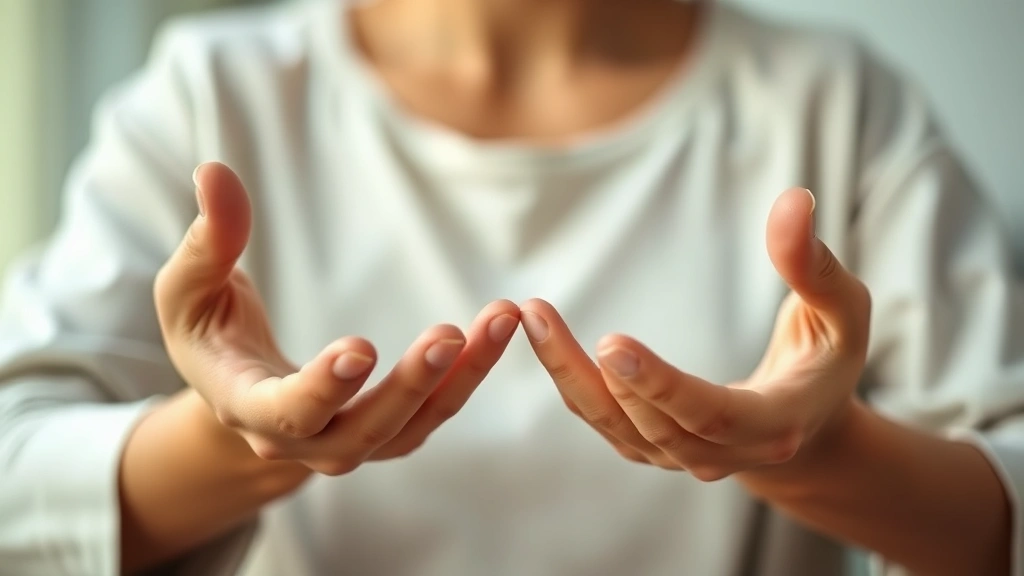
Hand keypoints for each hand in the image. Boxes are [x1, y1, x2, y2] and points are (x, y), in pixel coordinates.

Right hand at [155, 162, 519, 475]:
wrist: (237, 384)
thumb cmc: (207, 328)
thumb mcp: (189, 287)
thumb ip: (207, 240)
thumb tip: (213, 173)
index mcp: (245, 407)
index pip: (284, 413)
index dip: (320, 389)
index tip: (360, 350)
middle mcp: (299, 442)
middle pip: (361, 432)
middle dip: (409, 386)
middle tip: (450, 333)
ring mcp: (347, 441)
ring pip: (410, 428)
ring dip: (459, 379)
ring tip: (500, 320)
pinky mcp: (385, 430)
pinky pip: (432, 413)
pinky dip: (466, 378)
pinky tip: (497, 332)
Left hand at [521, 188, 870, 480]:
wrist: (808, 423)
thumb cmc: (828, 356)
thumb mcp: (842, 311)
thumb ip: (815, 266)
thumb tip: (793, 202)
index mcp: (776, 424)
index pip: (713, 415)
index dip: (663, 386)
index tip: (612, 344)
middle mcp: (724, 454)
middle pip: (651, 425)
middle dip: (593, 375)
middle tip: (541, 317)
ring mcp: (683, 458)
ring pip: (615, 426)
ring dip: (567, 373)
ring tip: (531, 317)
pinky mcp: (654, 446)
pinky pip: (605, 420)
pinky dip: (571, 381)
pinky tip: (542, 335)